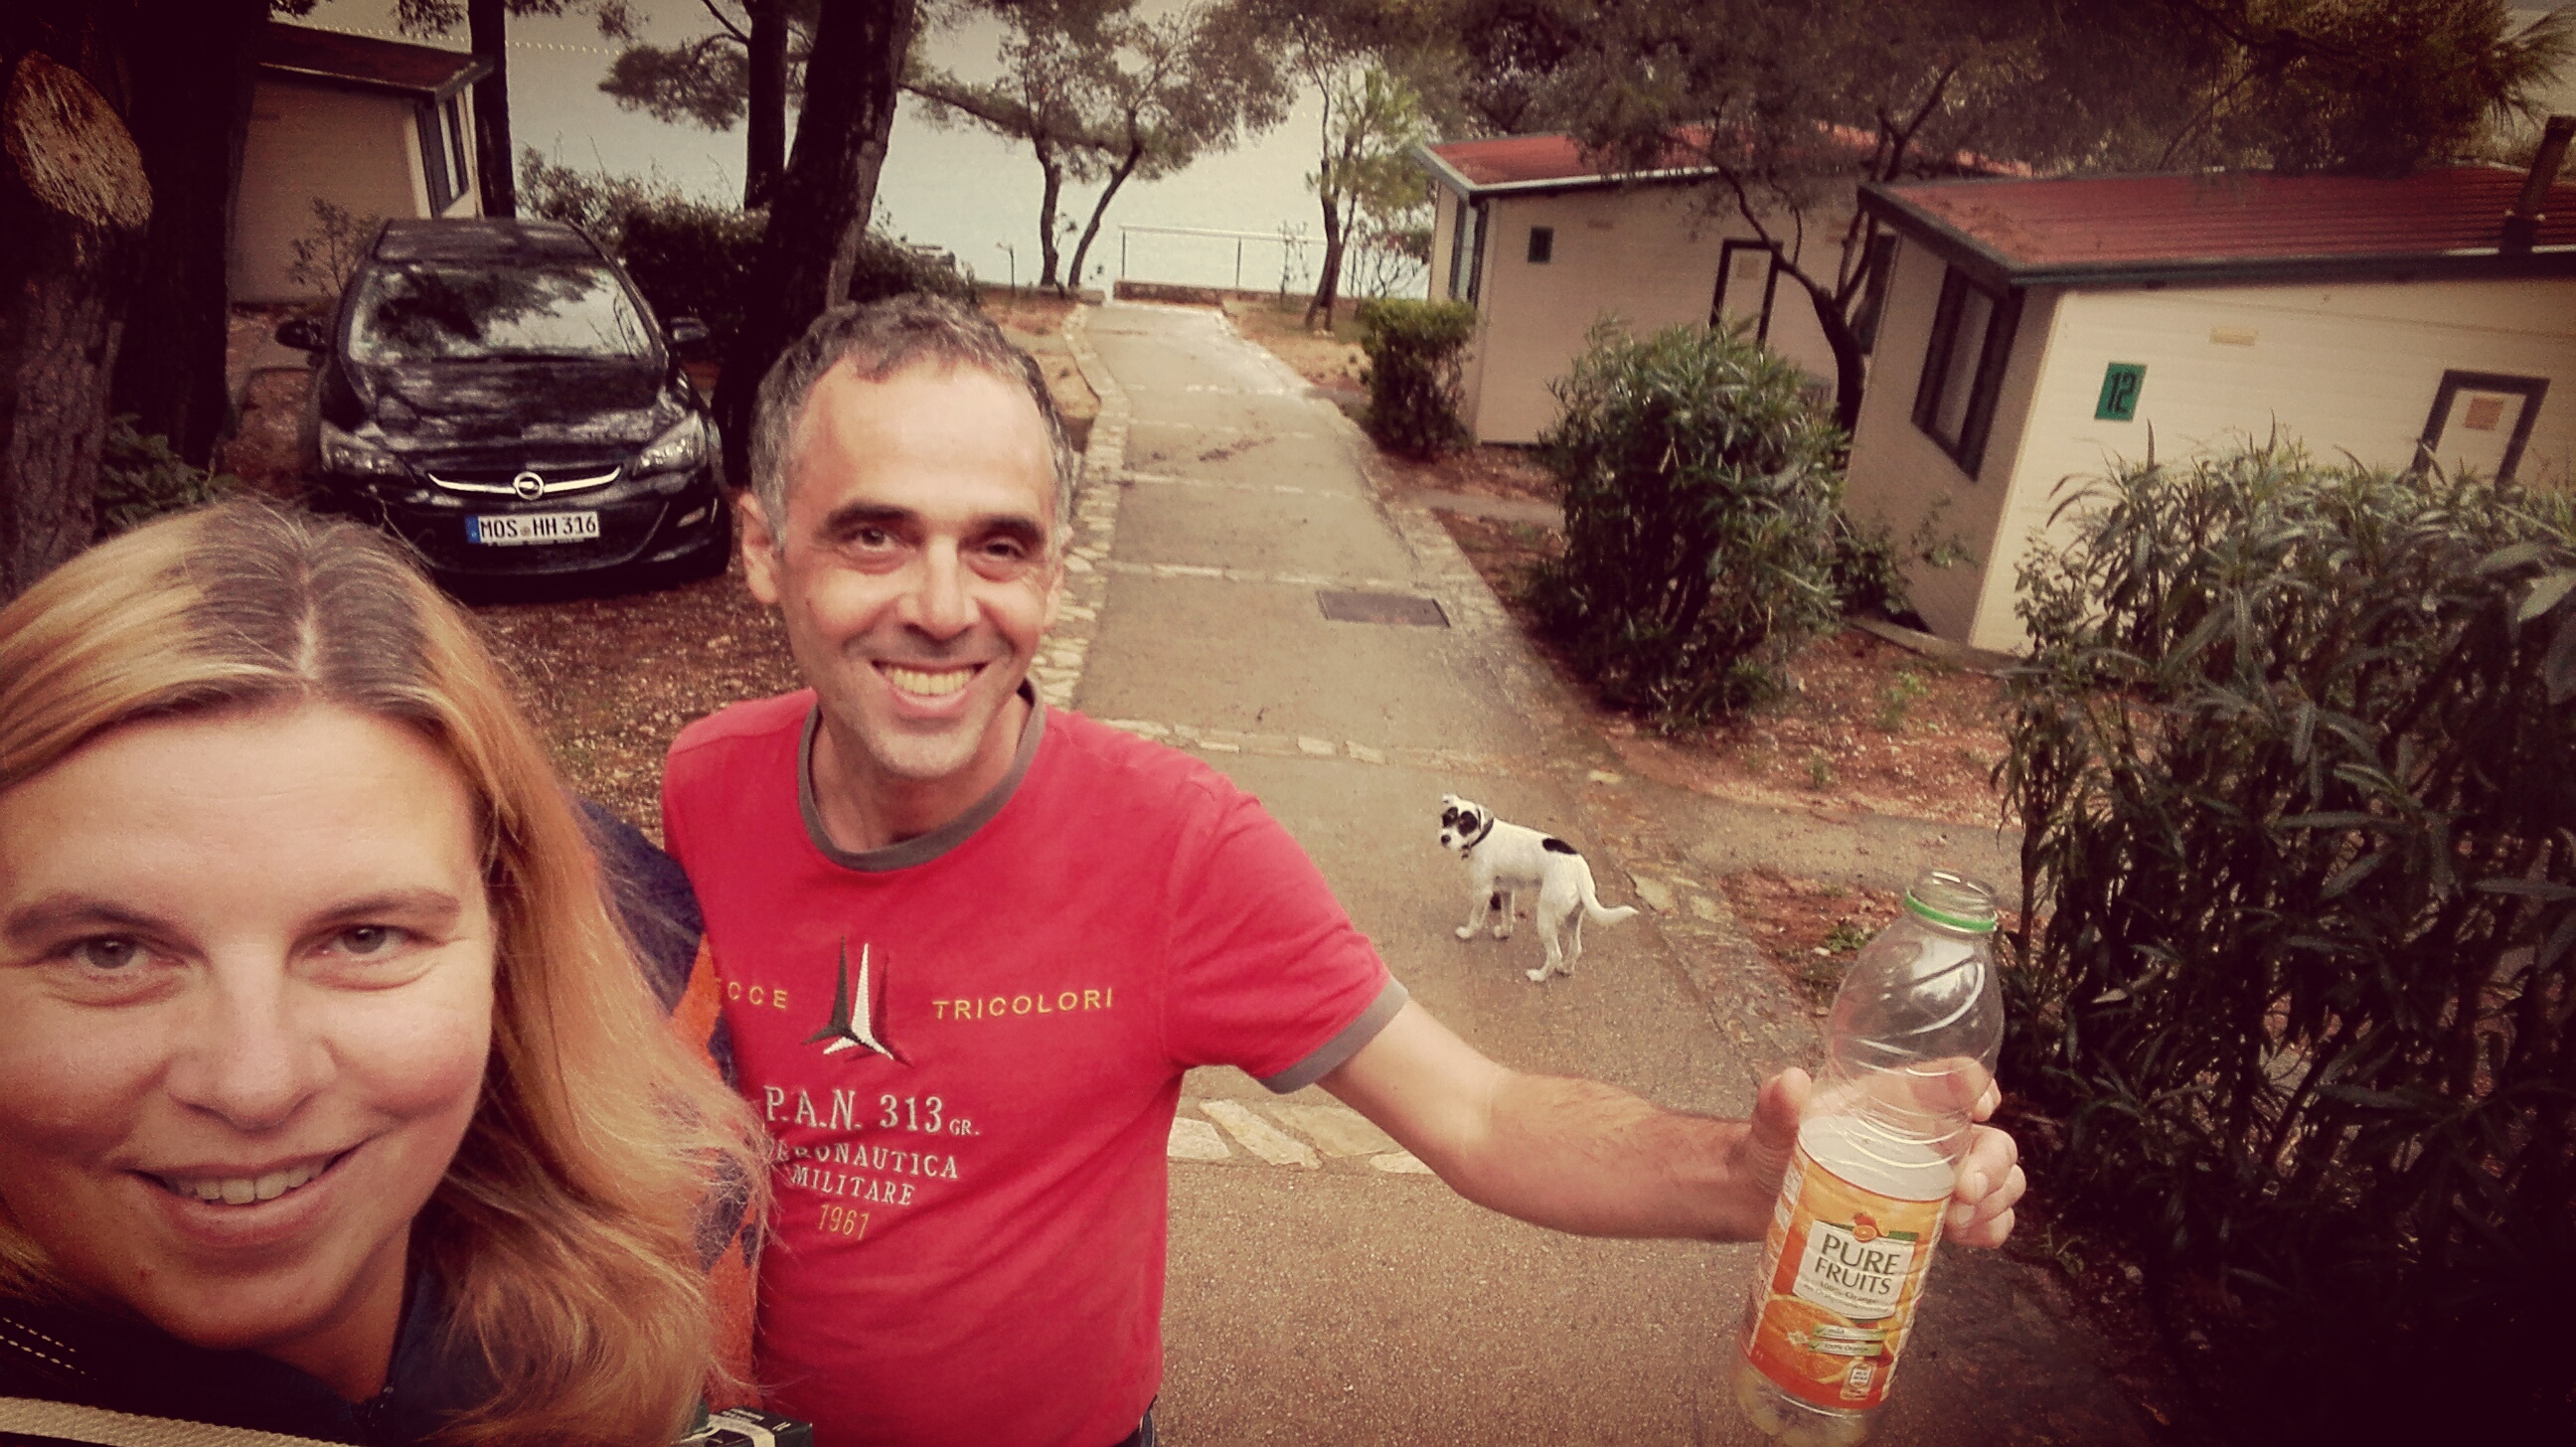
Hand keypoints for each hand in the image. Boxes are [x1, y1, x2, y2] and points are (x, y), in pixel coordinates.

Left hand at [1740, 1067, 2025, 1249]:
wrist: (1765, 1202)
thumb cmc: (1776, 1150)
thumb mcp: (1773, 1126)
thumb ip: (1777, 1106)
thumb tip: (1789, 1083)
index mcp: (1897, 1099)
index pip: (1954, 1079)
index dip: (1977, 1088)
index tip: (1979, 1109)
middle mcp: (1928, 1135)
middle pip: (1992, 1139)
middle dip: (1992, 1164)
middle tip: (1965, 1191)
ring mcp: (1938, 1178)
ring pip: (2000, 1180)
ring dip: (1994, 1201)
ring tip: (1957, 1220)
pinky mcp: (1936, 1217)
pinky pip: (1986, 1221)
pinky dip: (1989, 1228)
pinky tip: (1968, 1236)